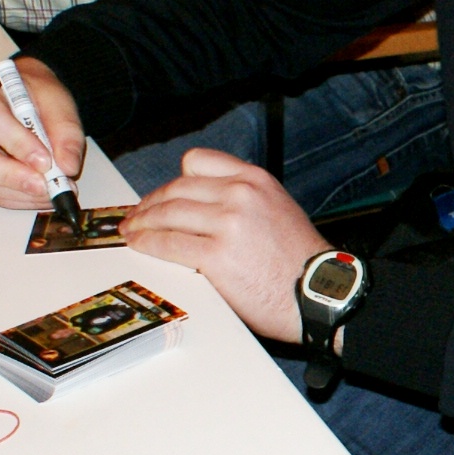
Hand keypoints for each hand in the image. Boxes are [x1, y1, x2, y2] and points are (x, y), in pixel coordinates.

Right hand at [0, 59, 84, 208]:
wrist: (21, 97)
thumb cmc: (33, 95)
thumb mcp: (56, 100)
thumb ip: (65, 131)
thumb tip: (67, 166)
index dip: (17, 143)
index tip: (45, 161)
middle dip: (10, 176)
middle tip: (45, 186)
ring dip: (19, 193)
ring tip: (52, 190)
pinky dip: (16, 199)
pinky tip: (39, 194)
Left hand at [118, 149, 328, 340]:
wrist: (322, 293)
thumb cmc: (302, 262)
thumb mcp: (277, 209)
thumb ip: (241, 200)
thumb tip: (199, 208)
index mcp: (255, 180)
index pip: (198, 161)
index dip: (173, 179)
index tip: (162, 194)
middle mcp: (241, 195)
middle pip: (177, 187)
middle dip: (150, 203)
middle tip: (137, 216)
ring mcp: (228, 224)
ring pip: (167, 213)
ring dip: (142, 223)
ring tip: (132, 231)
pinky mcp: (216, 256)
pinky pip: (168, 243)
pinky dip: (147, 244)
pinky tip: (140, 246)